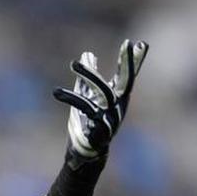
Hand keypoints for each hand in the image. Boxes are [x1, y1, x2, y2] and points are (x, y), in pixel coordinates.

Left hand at [53, 39, 148, 168]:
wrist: (88, 152)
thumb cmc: (90, 121)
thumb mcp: (90, 95)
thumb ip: (91, 75)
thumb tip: (88, 53)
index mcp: (119, 99)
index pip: (127, 77)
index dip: (132, 61)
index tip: (137, 43)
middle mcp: (118, 108)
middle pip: (117, 84)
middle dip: (112, 67)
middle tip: (84, 58)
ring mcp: (110, 120)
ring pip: (103, 94)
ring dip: (88, 77)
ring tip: (74, 63)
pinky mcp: (99, 131)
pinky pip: (88, 111)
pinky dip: (76, 100)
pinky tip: (59, 92)